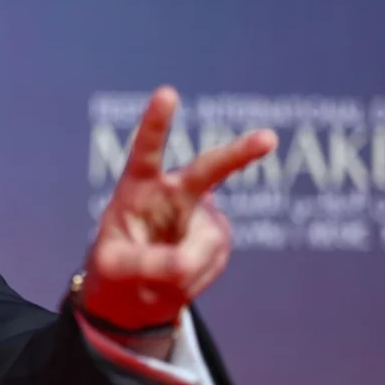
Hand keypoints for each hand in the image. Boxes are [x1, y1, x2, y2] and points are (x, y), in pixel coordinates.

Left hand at [80, 87, 277, 331]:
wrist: (136, 291)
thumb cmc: (117, 268)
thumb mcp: (115, 268)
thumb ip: (145, 263)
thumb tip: (183, 264)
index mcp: (138, 187)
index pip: (146, 150)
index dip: (156, 123)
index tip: (168, 93)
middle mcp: (172, 193)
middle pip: (206, 170)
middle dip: (238, 154)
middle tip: (268, 139)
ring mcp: (200, 214)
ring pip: (205, 243)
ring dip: (184, 266)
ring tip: (159, 273)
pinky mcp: (216, 237)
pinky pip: (210, 260)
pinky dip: (195, 274)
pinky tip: (179, 273)